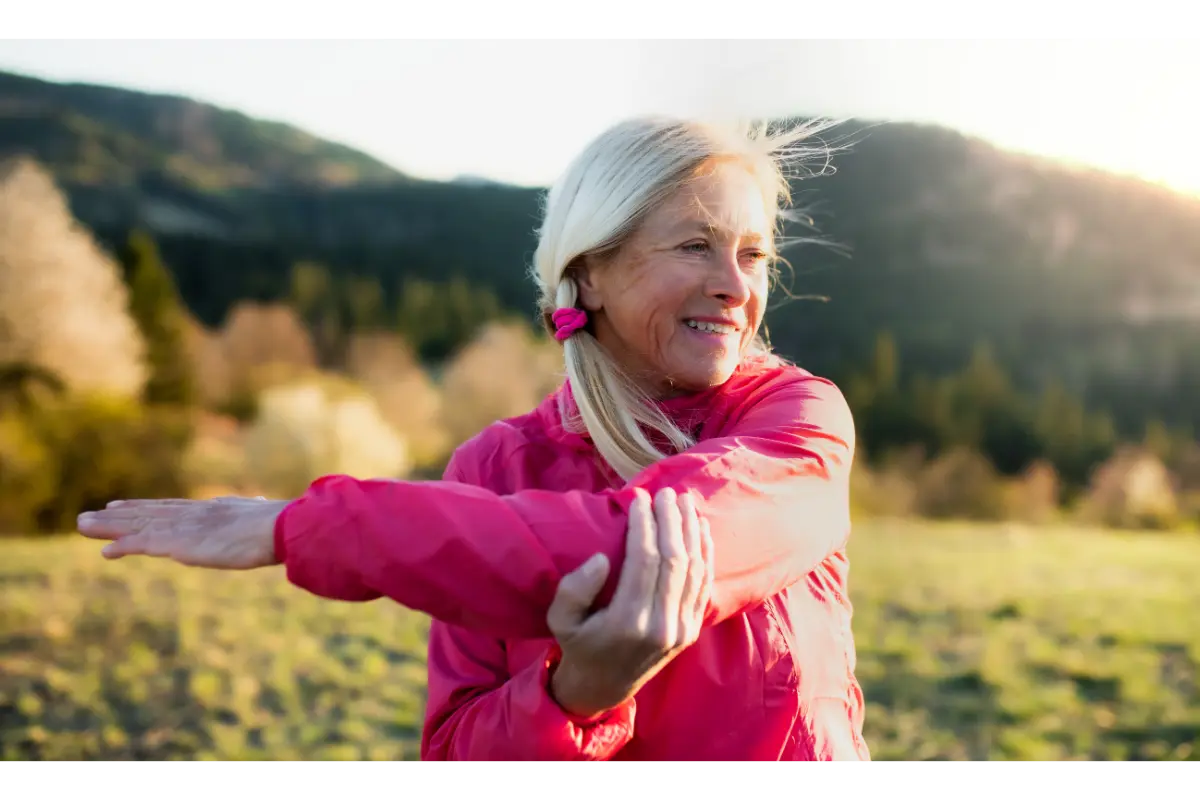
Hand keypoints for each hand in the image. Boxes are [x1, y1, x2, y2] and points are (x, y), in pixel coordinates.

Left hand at [76, 495, 288, 569]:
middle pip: (147, 513)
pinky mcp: (182, 544)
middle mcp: (193, 514)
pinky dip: (124, 546)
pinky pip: (145, 544)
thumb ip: (253, 514)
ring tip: (83, 524)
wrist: (281, 528)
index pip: (170, 507)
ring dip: (109, 527)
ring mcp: (186, 528)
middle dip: (118, 515)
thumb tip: (261, 506)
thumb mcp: (263, 517)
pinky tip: (105, 552)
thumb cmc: (281, 526)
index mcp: (212, 510)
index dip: (144, 507)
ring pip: (138, 525)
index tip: (122, 505)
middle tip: (90, 515)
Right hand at [546, 486, 713, 719]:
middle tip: (664, 492)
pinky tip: (700, 528)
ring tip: (684, 501)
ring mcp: (681, 628)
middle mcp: (661, 624)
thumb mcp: (560, 619)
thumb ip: (575, 589)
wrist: (604, 687)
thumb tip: (603, 559)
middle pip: (674, 559)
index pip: (644, 559)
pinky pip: (704, 584)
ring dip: (691, 530)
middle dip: (670, 520)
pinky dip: (705, 553)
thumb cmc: (578, 644)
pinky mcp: (692, 629)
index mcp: (628, 621)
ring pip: (694, 568)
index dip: (643, 524)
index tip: (638, 497)